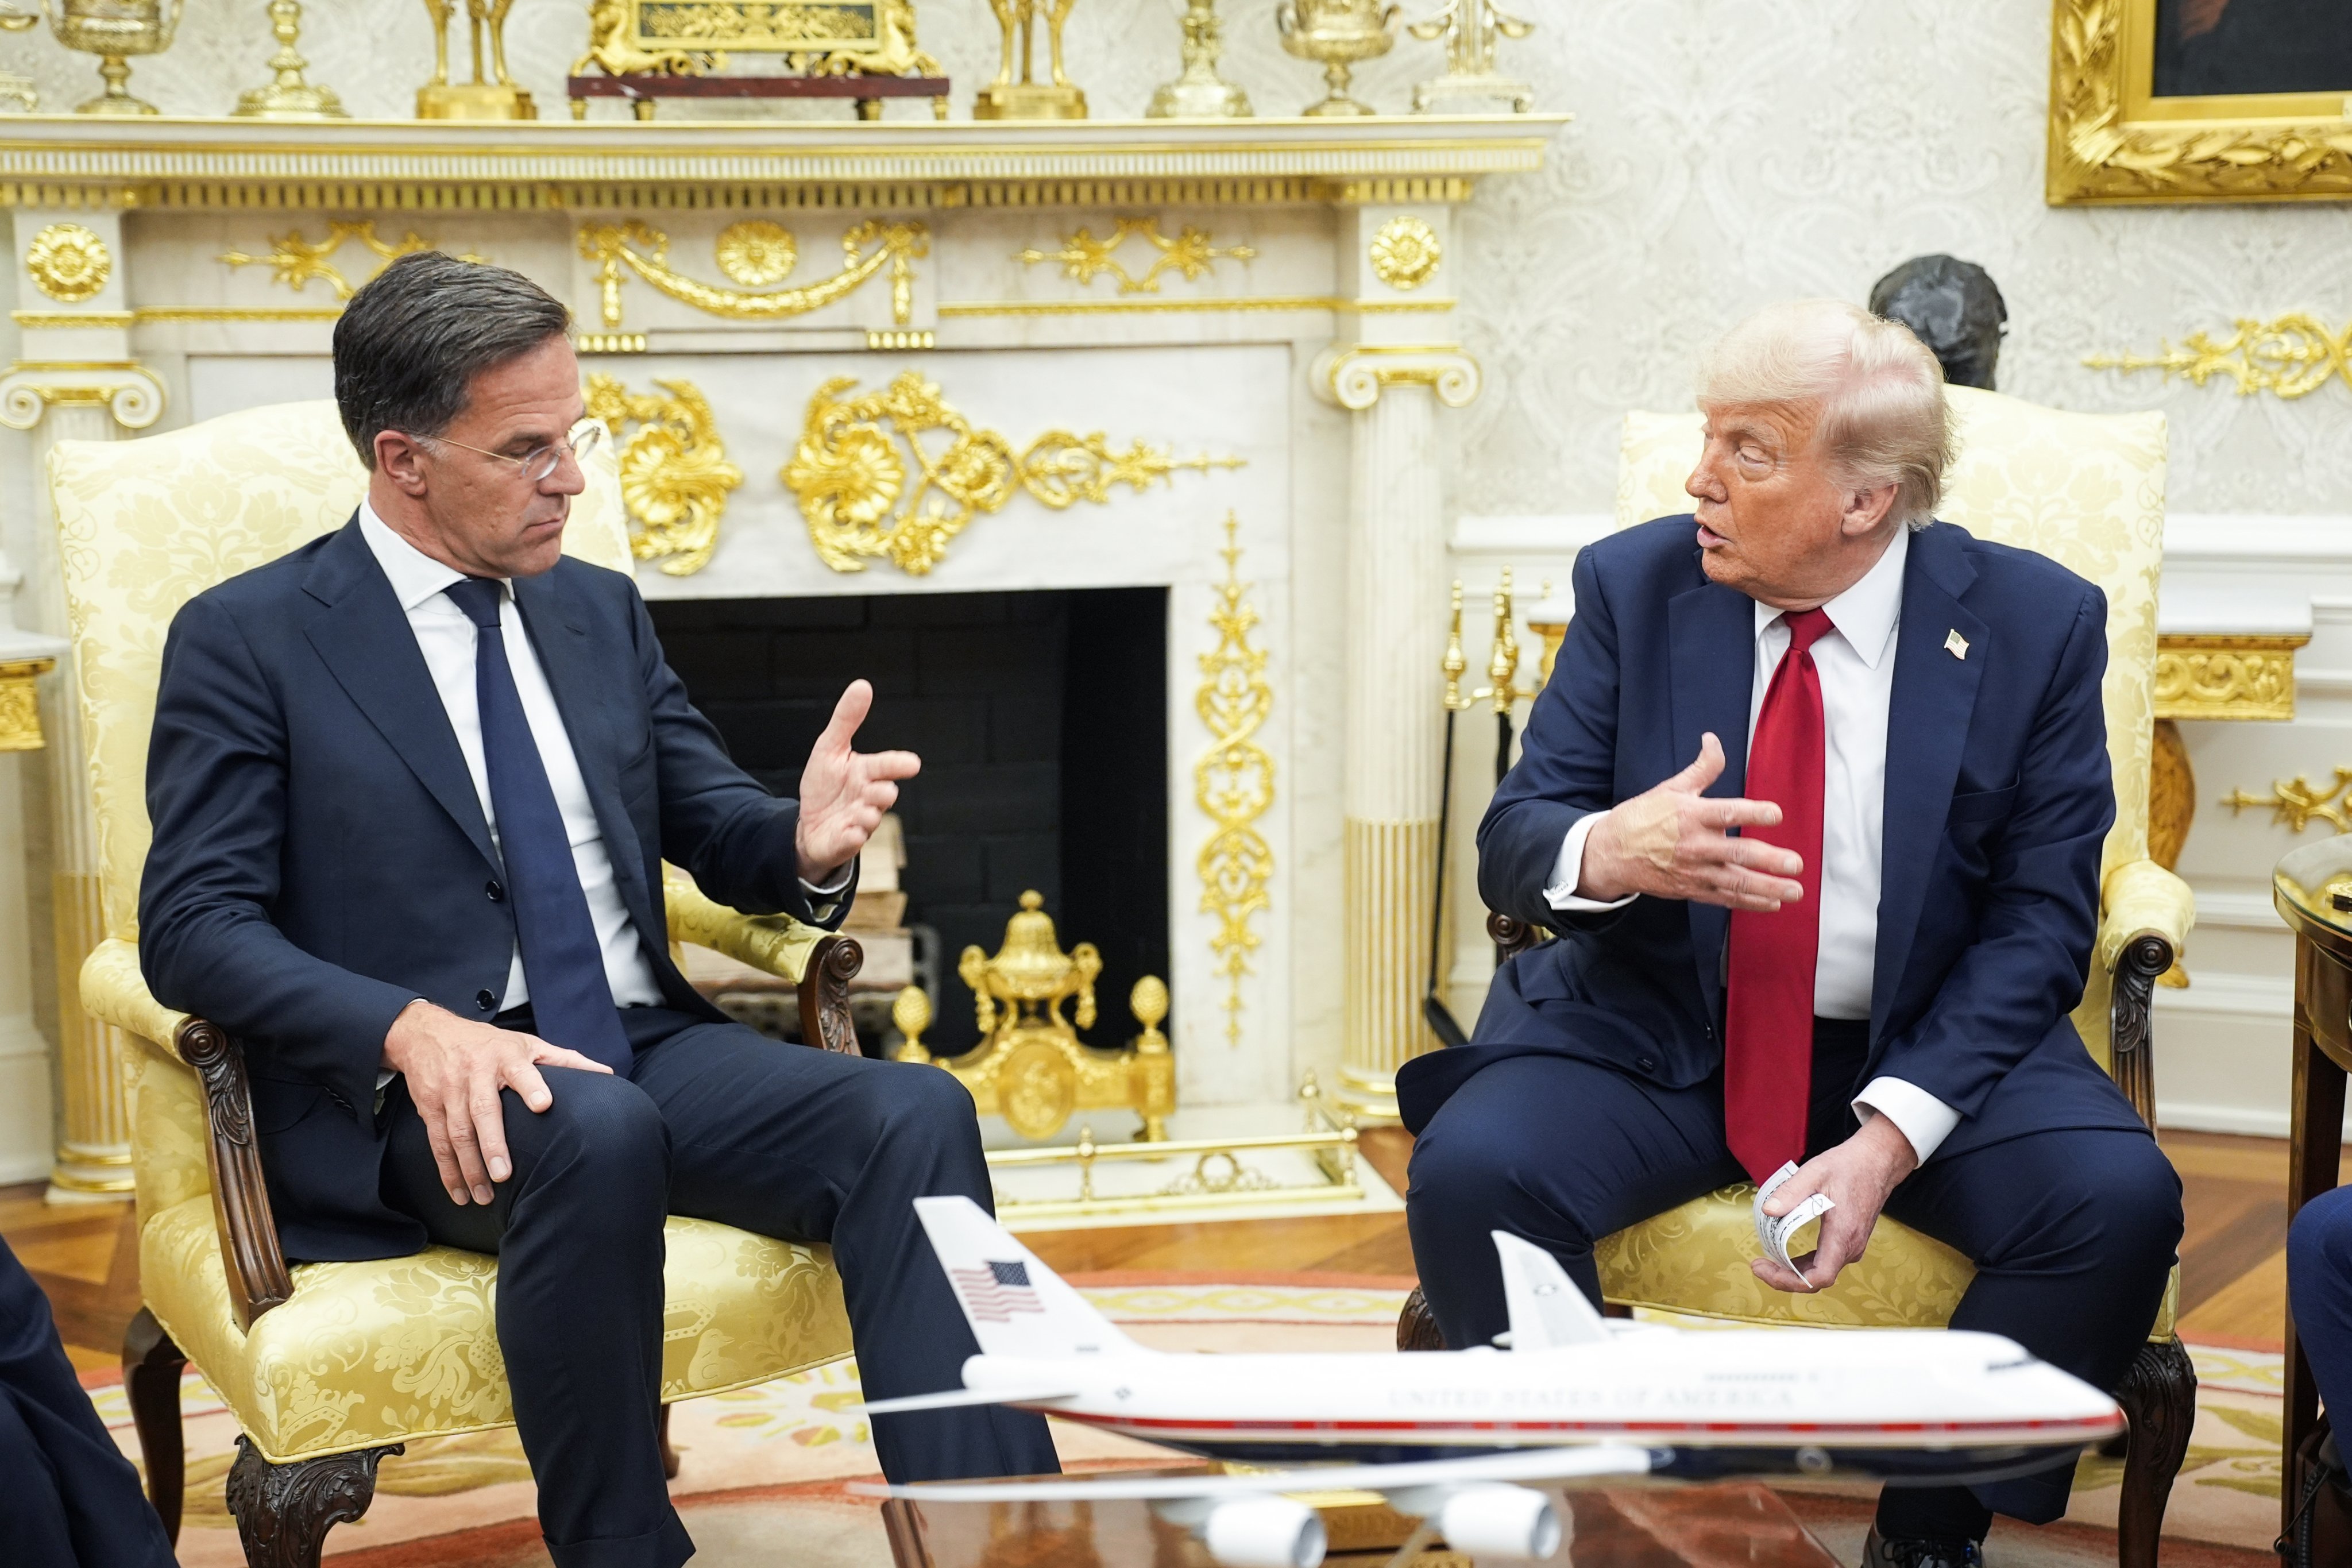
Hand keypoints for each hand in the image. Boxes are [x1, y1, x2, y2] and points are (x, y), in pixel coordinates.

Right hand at [382, 1000, 612, 1205]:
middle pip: (483, 1111)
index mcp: (506, 1056)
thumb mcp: (526, 1043)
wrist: (427, 1034)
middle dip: (493, 1144)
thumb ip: (564, 1060)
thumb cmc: (488, 1042)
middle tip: (504, 1175)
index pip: (521, 1071)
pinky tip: (460, 1193)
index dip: (532, 1086)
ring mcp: (450, 1092)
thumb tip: (606, 1074)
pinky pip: (438, 1142)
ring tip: (485, 1196)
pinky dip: (447, 1171)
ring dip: (469, 1167)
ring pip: (458, 1132)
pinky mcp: (430, 1108)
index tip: (544, 1104)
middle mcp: (475, 1074)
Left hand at [796, 679, 920, 884]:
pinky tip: (849, 831)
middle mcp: (867, 797)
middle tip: (882, 790)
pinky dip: (852, 837)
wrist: (810, 824)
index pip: (886, 766)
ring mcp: (859, 822)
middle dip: (883, 792)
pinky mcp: (845, 842)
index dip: (898, 764)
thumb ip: (846, 720)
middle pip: (884, 794)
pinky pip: (853, 841)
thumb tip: (863, 685)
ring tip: (858, 811)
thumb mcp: (829, 749)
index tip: (913, 764)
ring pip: (871, 819)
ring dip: (867, 814)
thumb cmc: (825, 785)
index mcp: (866, 773)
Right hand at [1578, 733, 1806, 908]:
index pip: (1727, 813)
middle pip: (1737, 853)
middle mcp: (1695, 845)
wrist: (1610, 854)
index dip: (1753, 813)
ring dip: (1768, 887)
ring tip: (1794, 891)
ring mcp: (1694, 871)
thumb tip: (1713, 740)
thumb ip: (1702, 768)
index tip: (1776, 814)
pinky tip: (1772, 903)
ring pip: (1736, 882)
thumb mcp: (1670, 788)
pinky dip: (1750, 902)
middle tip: (1795, 863)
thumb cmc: (1642, 818)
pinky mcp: (1692, 889)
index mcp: (1691, 815)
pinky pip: (1725, 898)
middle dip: (1770, 860)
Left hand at [1750, 1116, 1919, 1292]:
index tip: (1764, 1268)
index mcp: (1843, 1235)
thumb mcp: (1815, 1172)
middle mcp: (1851, 1247)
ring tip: (1767, 1261)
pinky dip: (1804, 1263)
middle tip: (1758, 1264)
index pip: (1819, 1277)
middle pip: (1817, 1279)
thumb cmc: (1850, 1166)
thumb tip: (1768, 1211)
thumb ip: (1790, 1192)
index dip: (1789, 1281)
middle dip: (1785, 1278)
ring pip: (1821, 1272)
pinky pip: (1826, 1261)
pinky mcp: (1850, 1241)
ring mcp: (1853, 1245)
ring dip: (1793, 1271)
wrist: (1878, 1161)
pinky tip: (1786, 1254)